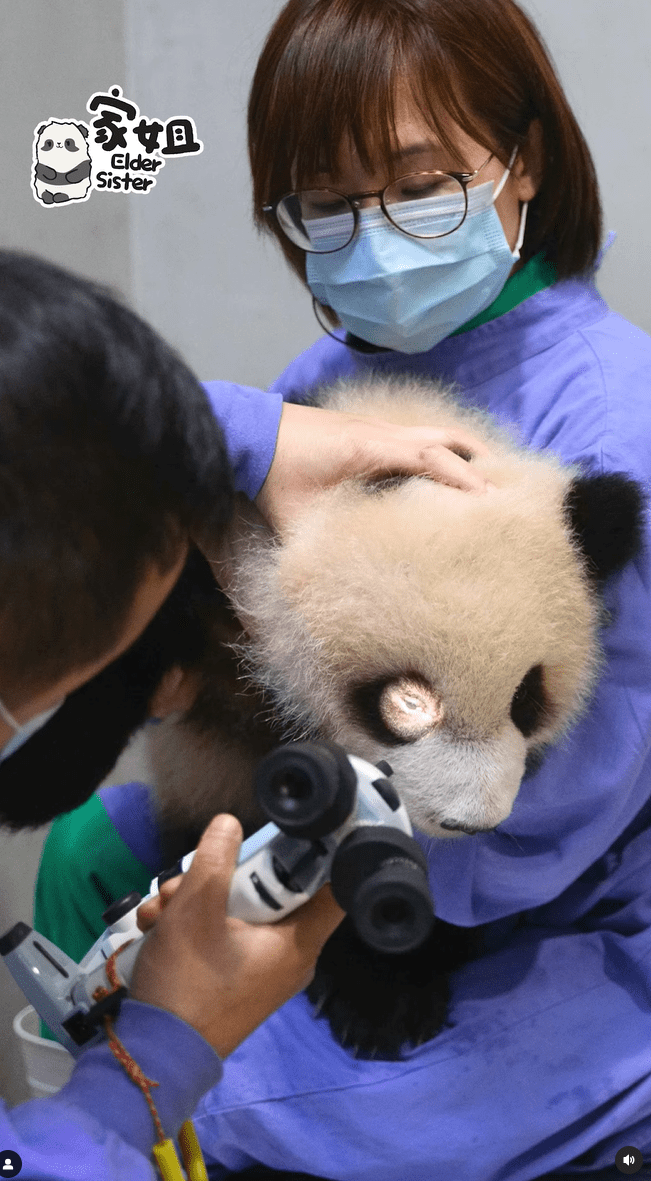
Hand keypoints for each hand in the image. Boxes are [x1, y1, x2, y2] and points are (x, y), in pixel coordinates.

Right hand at [131, 813, 344, 1058]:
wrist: (153, 1055)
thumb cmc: (188, 979)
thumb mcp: (197, 908)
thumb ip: (216, 858)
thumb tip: (230, 823)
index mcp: (299, 942)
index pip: (335, 889)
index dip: (322, 854)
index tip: (299, 830)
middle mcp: (289, 957)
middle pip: (270, 894)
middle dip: (223, 877)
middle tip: (185, 880)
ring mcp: (260, 971)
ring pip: (237, 912)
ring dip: (195, 900)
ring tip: (159, 910)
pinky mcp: (233, 980)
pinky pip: (223, 937)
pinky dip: (192, 926)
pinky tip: (156, 927)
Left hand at [254, 400, 491, 531]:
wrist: (247, 435)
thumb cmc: (273, 477)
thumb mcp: (296, 522)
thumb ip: (320, 552)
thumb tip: (337, 589)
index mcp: (368, 449)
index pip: (430, 458)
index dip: (463, 479)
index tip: (491, 503)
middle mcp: (380, 432)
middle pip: (447, 437)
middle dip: (479, 464)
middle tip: (507, 494)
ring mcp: (377, 426)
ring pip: (435, 433)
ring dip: (464, 454)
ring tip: (488, 484)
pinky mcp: (370, 430)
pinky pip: (418, 437)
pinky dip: (442, 453)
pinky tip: (449, 475)